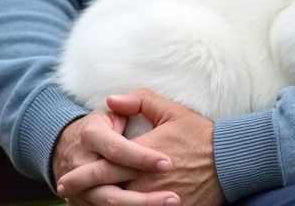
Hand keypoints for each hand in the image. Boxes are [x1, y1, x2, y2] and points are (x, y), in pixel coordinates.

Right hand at [52, 109, 176, 205]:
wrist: (73, 148)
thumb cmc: (106, 128)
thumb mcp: (116, 111)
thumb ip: (133, 101)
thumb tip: (116, 99)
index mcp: (91, 135)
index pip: (116, 150)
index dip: (141, 158)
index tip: (167, 164)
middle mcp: (80, 164)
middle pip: (110, 184)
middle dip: (143, 195)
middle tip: (173, 198)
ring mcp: (79, 187)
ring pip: (108, 203)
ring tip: (168, 205)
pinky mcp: (83, 202)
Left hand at [58, 89, 225, 205]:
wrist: (230, 161)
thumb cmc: (200, 135)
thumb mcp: (171, 111)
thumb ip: (140, 100)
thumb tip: (112, 100)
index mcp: (145, 155)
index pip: (107, 167)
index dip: (83, 174)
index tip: (64, 177)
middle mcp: (148, 181)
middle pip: (109, 192)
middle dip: (84, 193)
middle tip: (65, 192)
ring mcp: (160, 199)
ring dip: (101, 205)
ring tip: (83, 204)